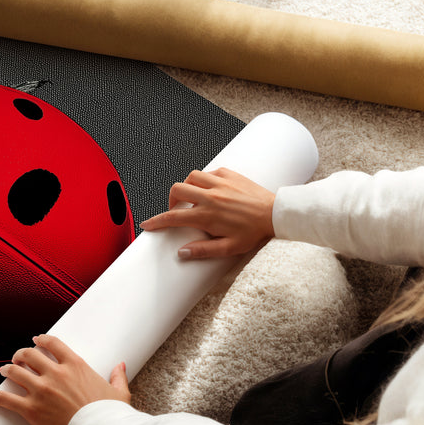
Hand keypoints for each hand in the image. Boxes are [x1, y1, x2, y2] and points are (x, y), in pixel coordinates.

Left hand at [0, 334, 129, 424]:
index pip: (52, 344)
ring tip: (4, 371)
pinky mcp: (31, 409)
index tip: (36, 341)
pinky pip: (5, 399)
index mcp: (75, 365)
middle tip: (18, 358)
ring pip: (15, 372)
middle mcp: (55, 374)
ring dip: (7, 370)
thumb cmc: (110, 415)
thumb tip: (120, 366)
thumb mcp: (118, 392)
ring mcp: (41, 391)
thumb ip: (117, 376)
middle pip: (29, 355)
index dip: (41, 340)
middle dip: (21, 354)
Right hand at [139, 167, 275, 259]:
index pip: (173, 217)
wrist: (276, 214)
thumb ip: (203, 251)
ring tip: (193, 198)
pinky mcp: (230, 174)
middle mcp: (210, 196)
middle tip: (177, 210)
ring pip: (191, 177)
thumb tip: (182, 252)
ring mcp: (220, 183)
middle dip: (171, 200)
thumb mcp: (229, 248)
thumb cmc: (255, 232)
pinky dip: (205, 179)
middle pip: (177, 190)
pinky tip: (210, 189)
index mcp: (207, 215)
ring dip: (187, 186)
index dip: (156, 221)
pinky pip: (209, 172)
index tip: (147, 225)